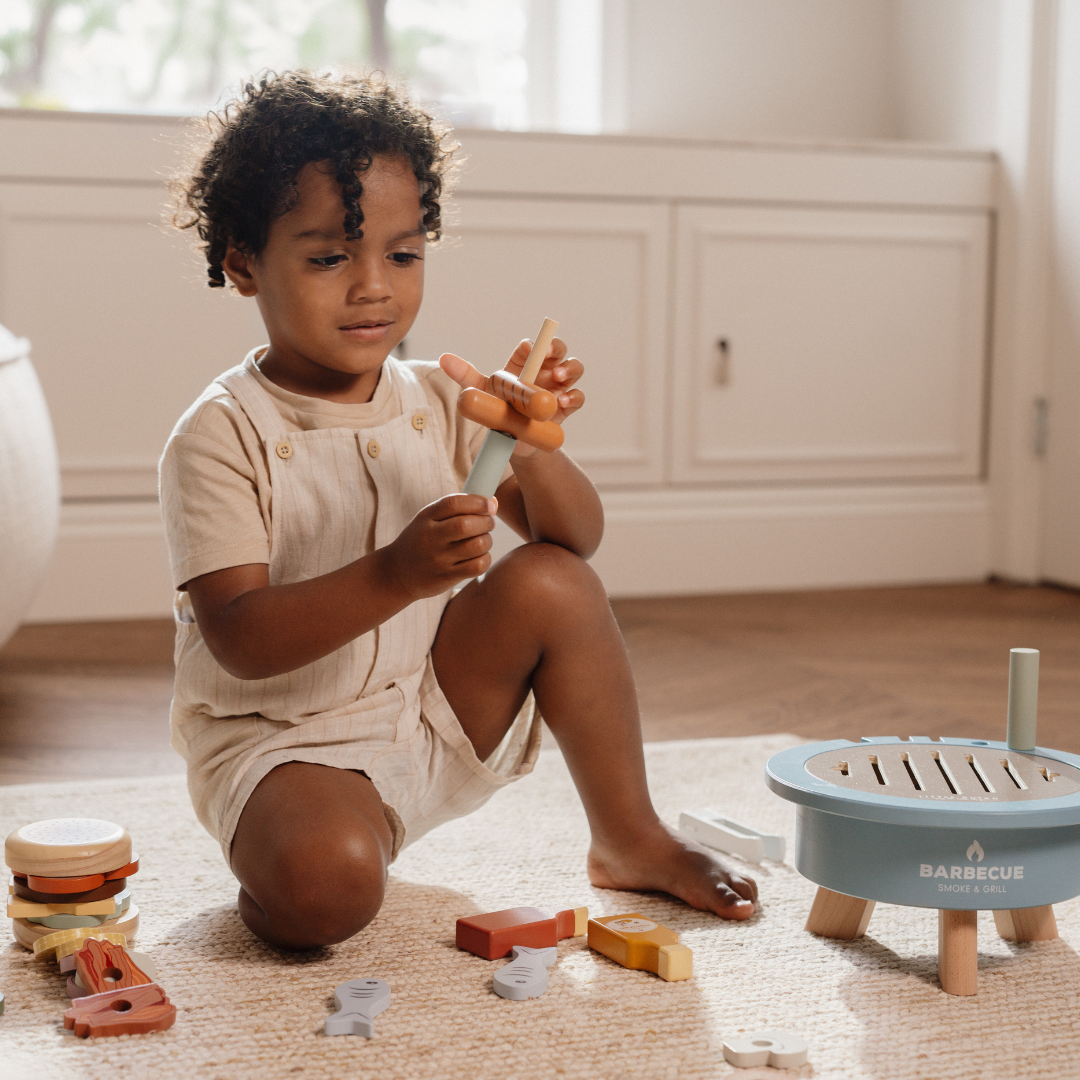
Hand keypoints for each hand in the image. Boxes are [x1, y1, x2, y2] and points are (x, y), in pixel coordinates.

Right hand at [382, 494, 496, 600]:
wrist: (397, 573)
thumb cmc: (422, 540)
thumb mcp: (430, 519)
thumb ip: (458, 509)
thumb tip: (493, 502)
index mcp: (426, 517)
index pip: (454, 503)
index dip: (477, 502)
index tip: (489, 505)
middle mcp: (431, 537)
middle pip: (466, 525)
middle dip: (486, 522)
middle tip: (488, 523)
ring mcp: (438, 559)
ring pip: (476, 545)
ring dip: (487, 540)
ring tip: (482, 540)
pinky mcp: (446, 577)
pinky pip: (477, 566)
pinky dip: (485, 559)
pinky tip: (479, 556)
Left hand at [440, 336, 584, 457]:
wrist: (514, 443)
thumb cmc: (498, 411)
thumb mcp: (482, 393)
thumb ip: (466, 376)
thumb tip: (444, 359)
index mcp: (524, 363)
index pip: (532, 346)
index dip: (533, 343)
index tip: (528, 348)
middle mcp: (543, 371)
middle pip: (558, 350)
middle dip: (557, 348)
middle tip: (550, 354)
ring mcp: (557, 387)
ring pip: (574, 368)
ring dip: (570, 369)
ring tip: (559, 378)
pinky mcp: (567, 406)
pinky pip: (578, 396)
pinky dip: (574, 397)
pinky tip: (562, 402)